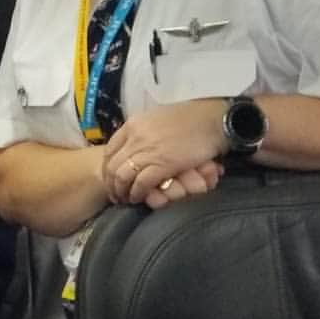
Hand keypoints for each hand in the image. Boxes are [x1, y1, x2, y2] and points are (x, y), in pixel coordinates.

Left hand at [102, 98, 227, 203]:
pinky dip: (137, 193)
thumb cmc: (189, 118)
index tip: (111, 178)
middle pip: (112, 165)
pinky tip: (138, 198)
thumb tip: (134, 144)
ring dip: (122, 191)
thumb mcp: (156, 119)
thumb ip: (142, 131)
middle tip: (115, 195)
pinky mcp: (163, 163)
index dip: (107, 167)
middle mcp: (136, 137)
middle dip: (111, 183)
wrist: (211, 119)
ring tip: (125, 199)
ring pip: (123, 176)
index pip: (109, 149)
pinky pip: (141, 182)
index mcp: (133, 124)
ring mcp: (148, 150)